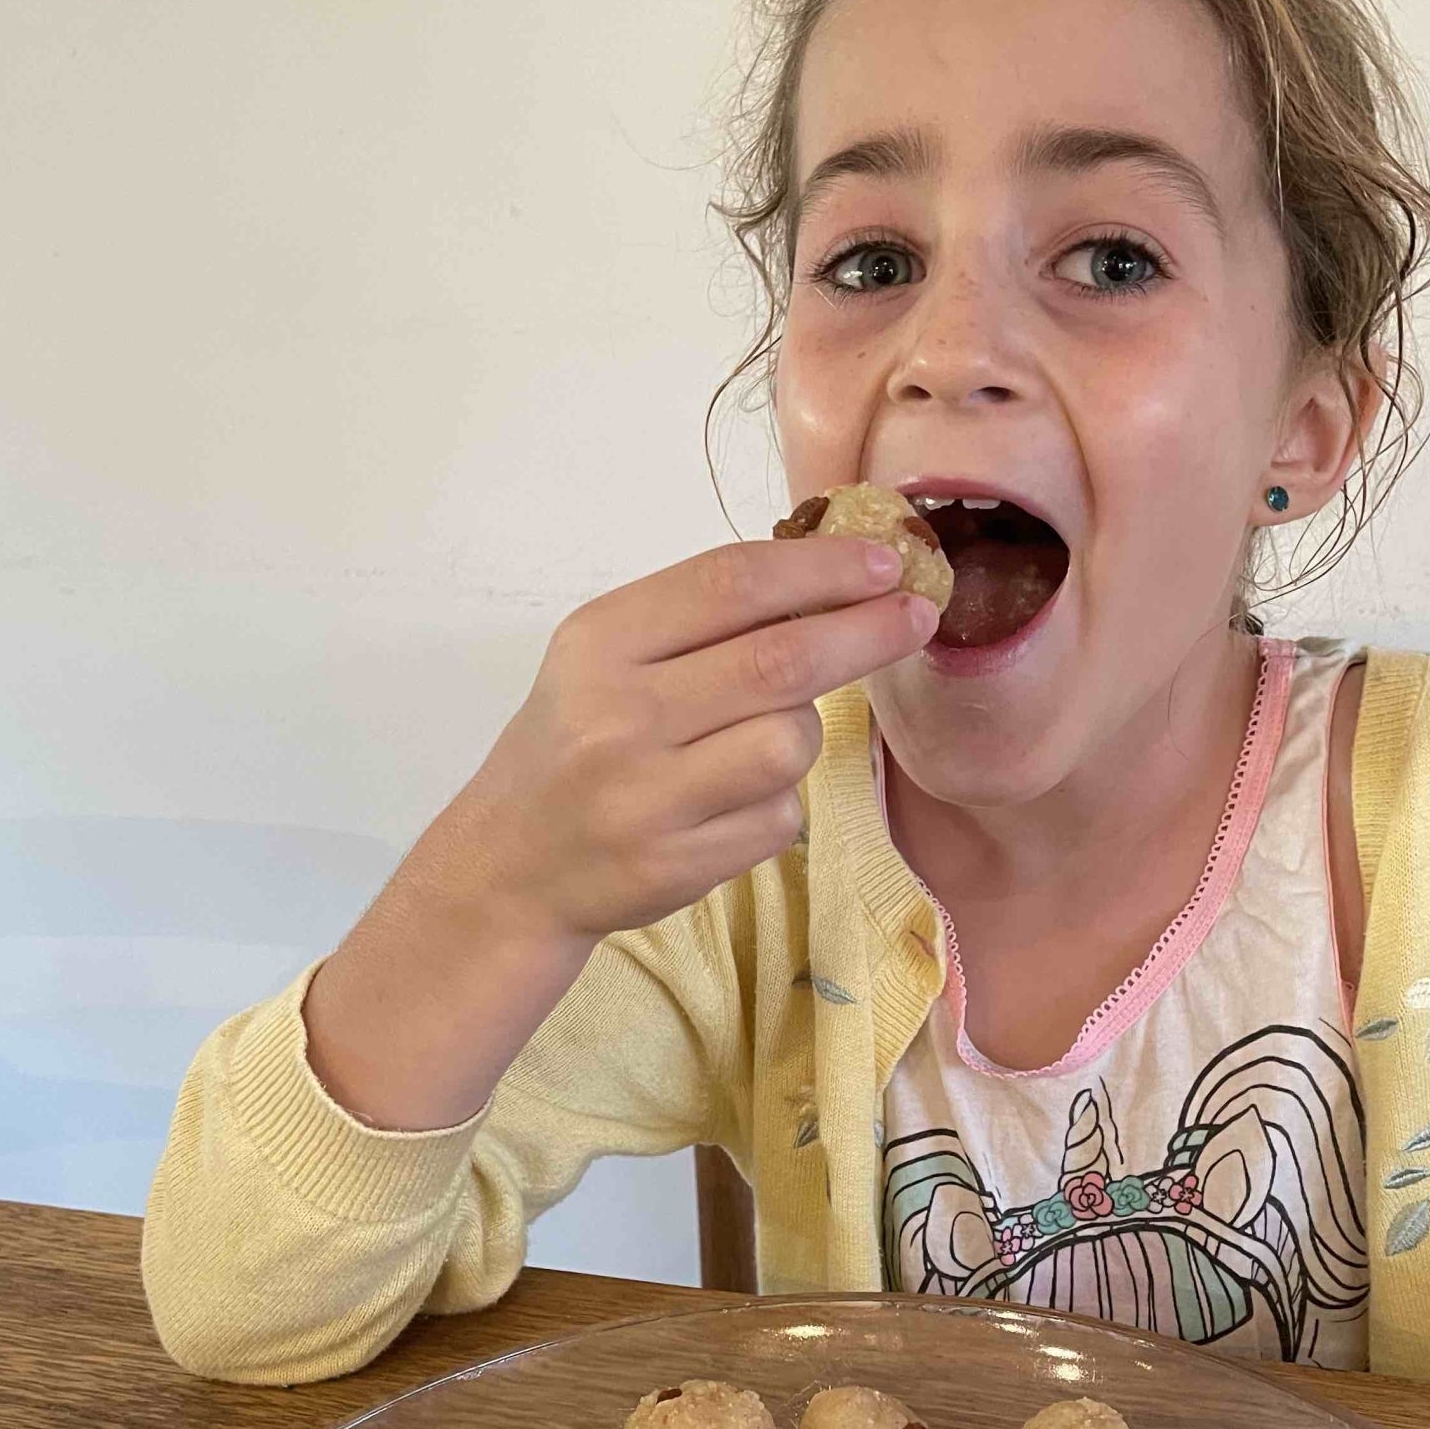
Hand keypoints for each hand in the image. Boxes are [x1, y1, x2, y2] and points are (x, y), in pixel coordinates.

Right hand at [456, 531, 937, 943]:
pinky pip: (779, 817)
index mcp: (601, 642)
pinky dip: (777, 803)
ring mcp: (646, 796)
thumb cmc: (578, 743)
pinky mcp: (676, 864)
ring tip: (765, 736)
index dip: (822, 568)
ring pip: (789, 743)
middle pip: (779, 661)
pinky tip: (731, 802)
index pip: (732, 583)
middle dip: (865, 632)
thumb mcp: (606, 657)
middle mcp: (619, 715)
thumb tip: (836, 578)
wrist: (512, 862)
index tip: (885, 563)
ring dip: (805, 732)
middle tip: (917, 614)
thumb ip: (700, 618)